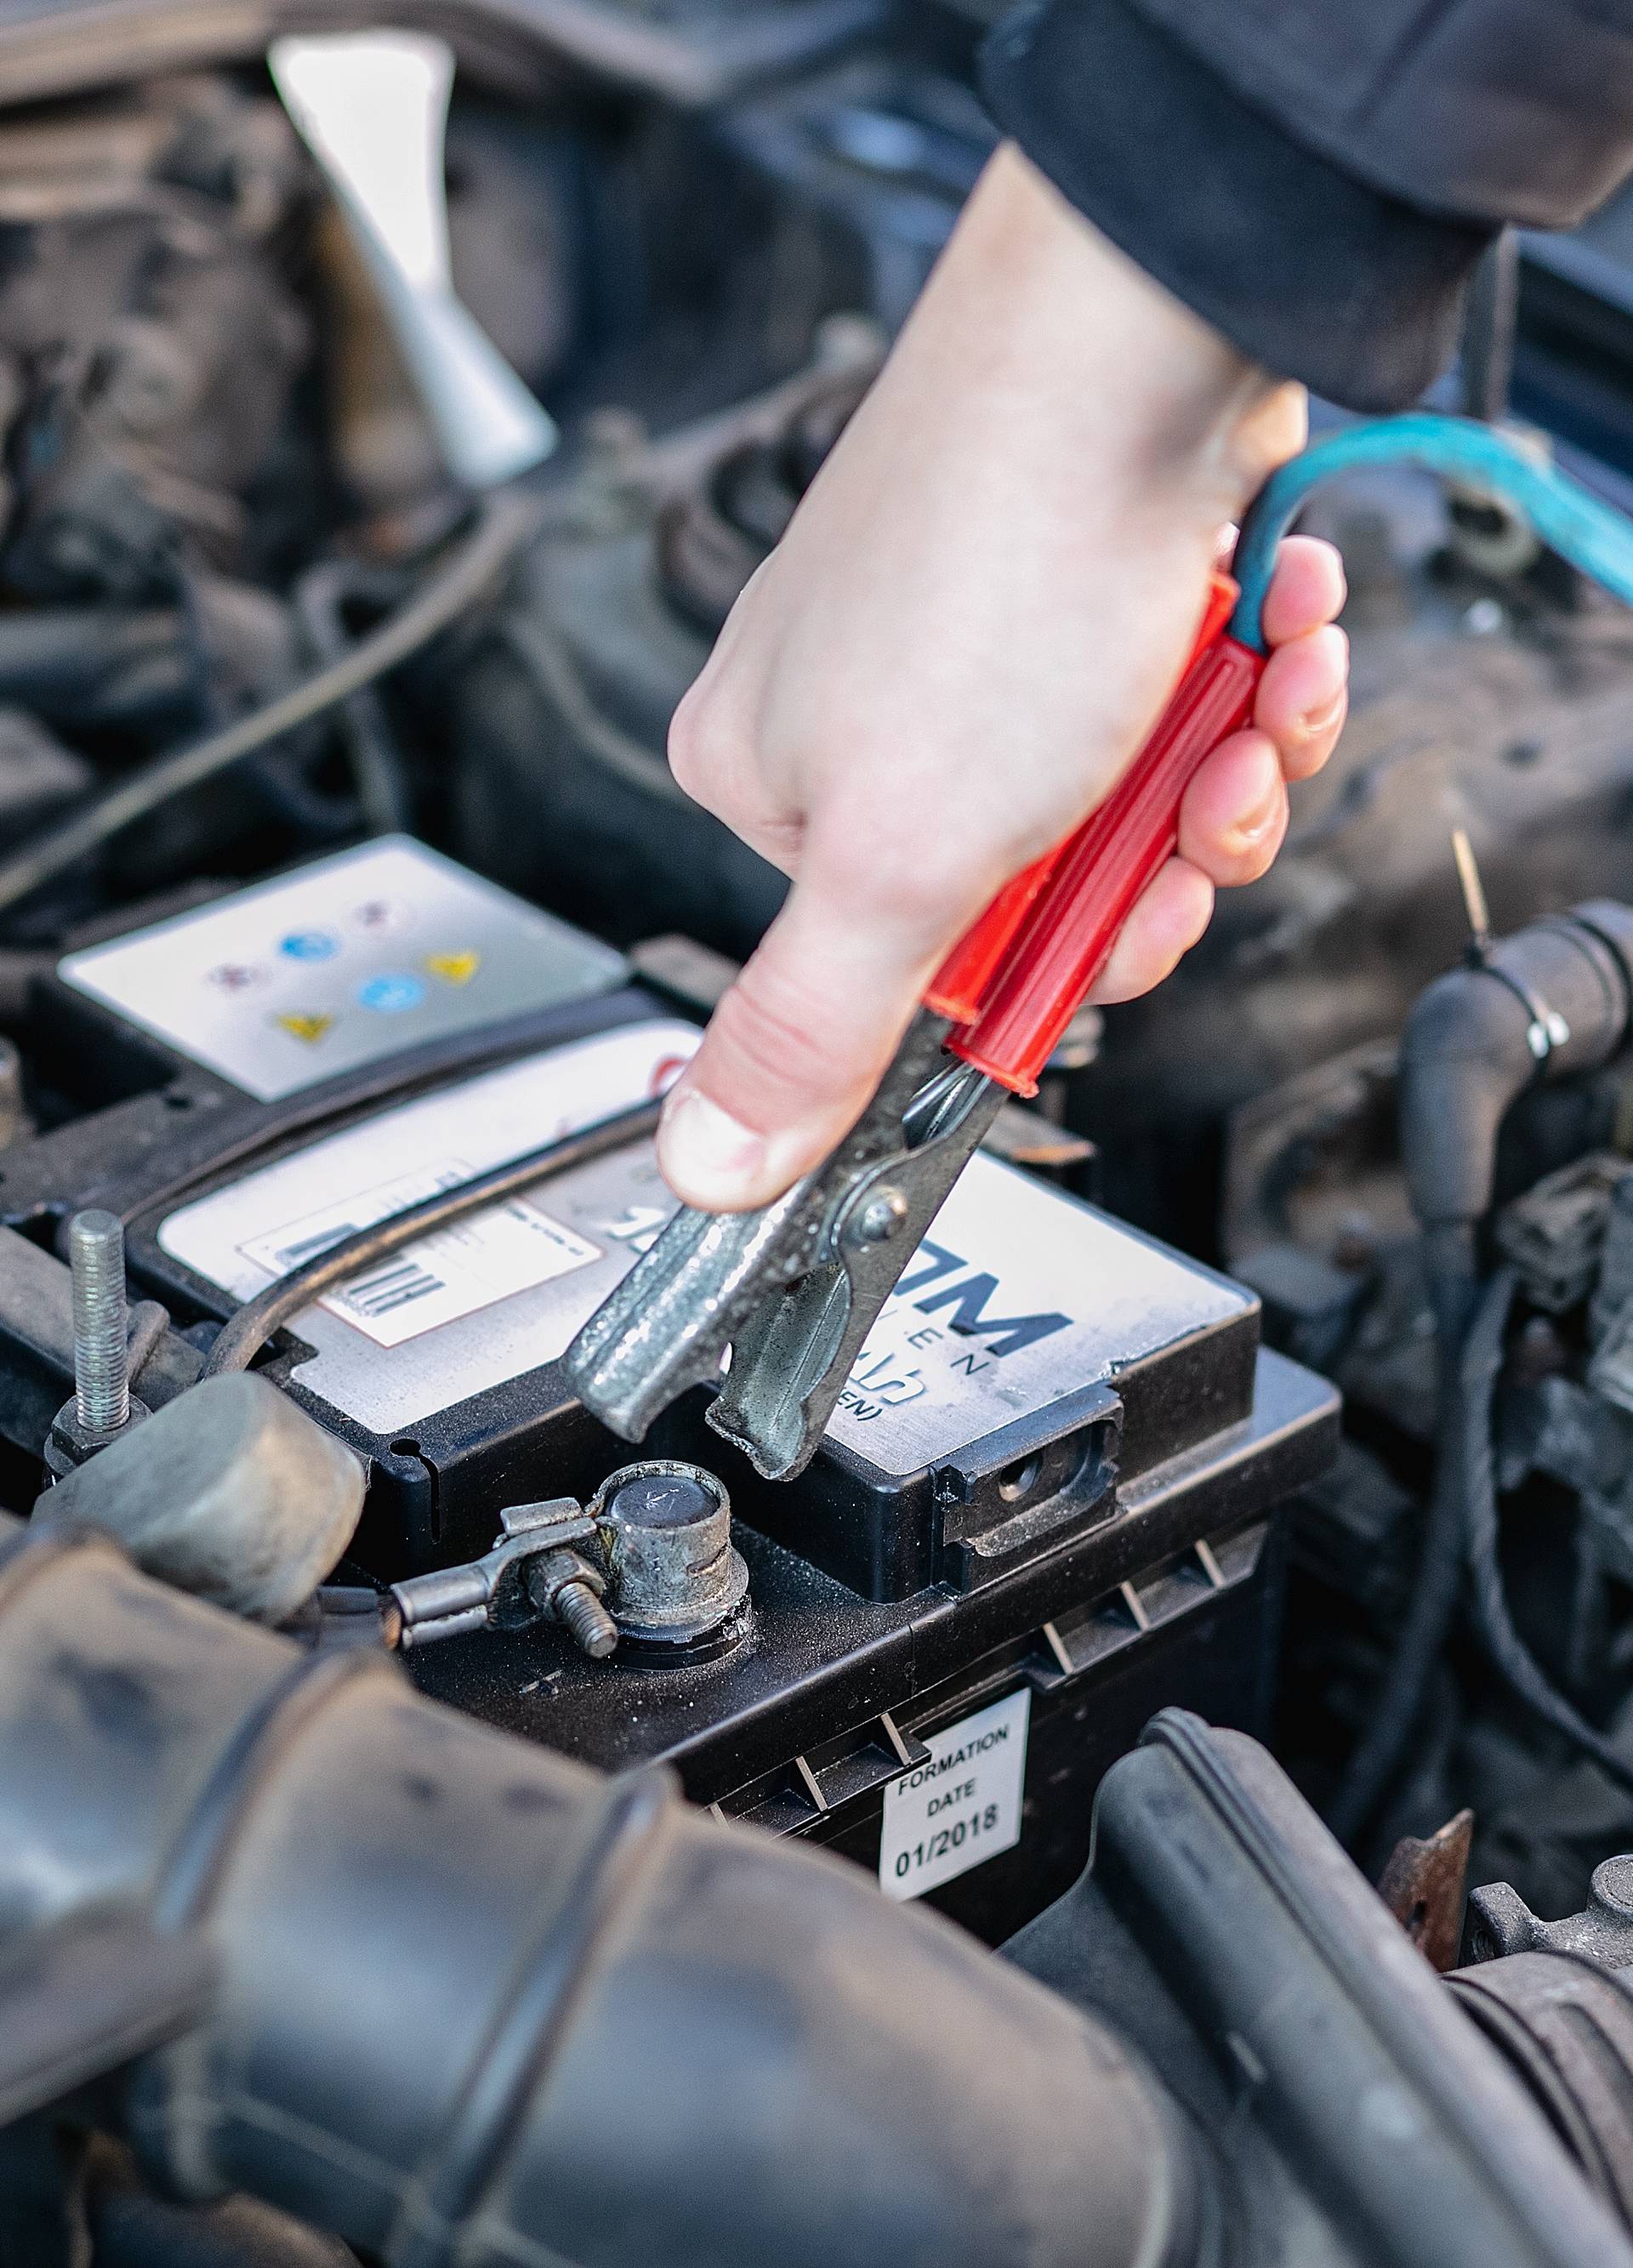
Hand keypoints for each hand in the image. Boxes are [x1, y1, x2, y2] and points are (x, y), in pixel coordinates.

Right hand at [658, 146, 1347, 1212]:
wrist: (1132, 335)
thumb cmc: (998, 563)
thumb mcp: (896, 861)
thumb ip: (808, 1031)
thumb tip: (705, 1169)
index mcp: (769, 781)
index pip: (918, 954)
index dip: (1045, 955)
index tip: (1103, 923)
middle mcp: (862, 704)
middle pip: (1041, 878)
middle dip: (1154, 857)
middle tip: (1183, 803)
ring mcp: (977, 635)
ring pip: (1127, 788)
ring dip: (1218, 763)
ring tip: (1239, 692)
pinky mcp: (1080, 575)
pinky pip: (1179, 691)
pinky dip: (1247, 675)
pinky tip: (1265, 622)